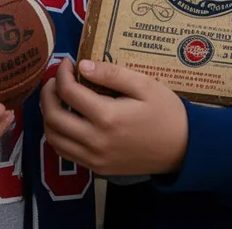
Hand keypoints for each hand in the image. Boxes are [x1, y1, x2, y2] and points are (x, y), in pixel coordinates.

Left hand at [41, 58, 186, 176]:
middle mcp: (96, 141)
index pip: (68, 92)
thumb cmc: (166, 112)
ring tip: (57, 98)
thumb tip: (82, 65)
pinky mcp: (98, 168)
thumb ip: (112, 74)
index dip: (62, 73)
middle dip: (47, 93)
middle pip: (53, 117)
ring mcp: (95, 158)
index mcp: (108, 117)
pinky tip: (68, 120)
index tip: (69, 62)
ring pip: (54, 139)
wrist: (183, 148)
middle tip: (55, 79)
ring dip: (48, 115)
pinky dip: (58, 135)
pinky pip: (66, 153)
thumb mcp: (144, 85)